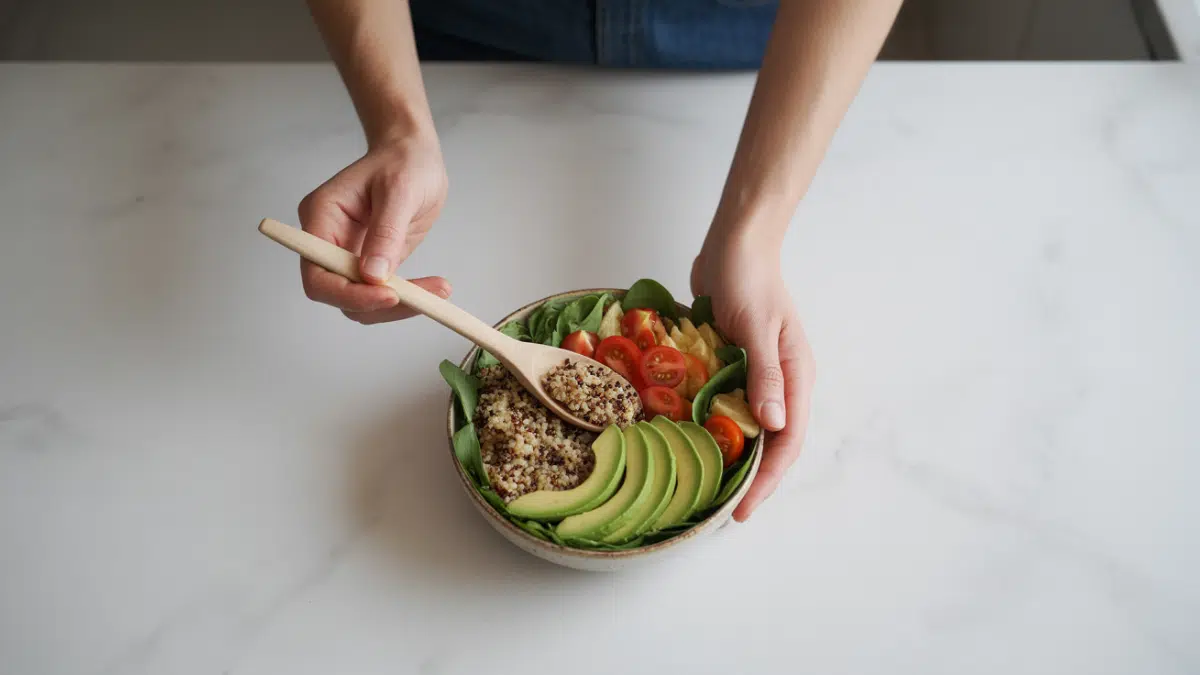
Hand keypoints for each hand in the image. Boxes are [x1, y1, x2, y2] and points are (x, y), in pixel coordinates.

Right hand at [298, 137, 449, 323]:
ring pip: (360, 300)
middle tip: (423, 300)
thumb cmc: (403, 161)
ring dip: (398, 306)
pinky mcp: (371, 262)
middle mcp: (328, 240)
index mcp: (322, 217)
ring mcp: (349, 254)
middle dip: (377, 304)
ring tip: (439, 292)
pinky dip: (408, 297)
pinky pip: (381, 292)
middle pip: (336, 293)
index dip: (347, 293)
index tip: (389, 296)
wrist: (414, 155)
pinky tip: (436, 289)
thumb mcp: (400, 190)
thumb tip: (373, 277)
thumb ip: (385, 233)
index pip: (317, 273)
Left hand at [691, 235, 814, 520]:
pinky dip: (712, 427)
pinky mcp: (732, 365)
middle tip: (720, 510)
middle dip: (751, 479)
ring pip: (748, 428)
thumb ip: (764, 375)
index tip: (743, 510)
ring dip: (732, 457)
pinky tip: (690, 443)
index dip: (768, 480)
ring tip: (706, 487)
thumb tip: (774, 425)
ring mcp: (756, 374)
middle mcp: (780, 381)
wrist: (734, 243)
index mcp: (796, 375)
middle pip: (771, 443)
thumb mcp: (757, 327)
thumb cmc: (748, 279)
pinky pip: (725, 405)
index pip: (788, 441)